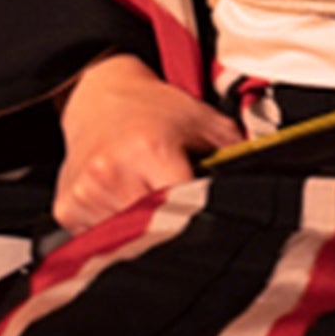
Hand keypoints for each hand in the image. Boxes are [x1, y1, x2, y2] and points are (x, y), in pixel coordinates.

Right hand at [53, 54, 241, 232]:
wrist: (98, 96)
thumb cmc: (152, 110)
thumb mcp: (203, 120)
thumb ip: (235, 153)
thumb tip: (268, 185)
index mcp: (149, 149)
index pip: (183, 203)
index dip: (202, 217)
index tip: (212, 224)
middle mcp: (112, 171)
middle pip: (154, 227)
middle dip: (172, 229)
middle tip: (183, 221)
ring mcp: (86, 193)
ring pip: (125, 239)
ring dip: (142, 233)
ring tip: (150, 206)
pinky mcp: (66, 209)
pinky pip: (98, 239)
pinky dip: (115, 232)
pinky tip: (125, 209)